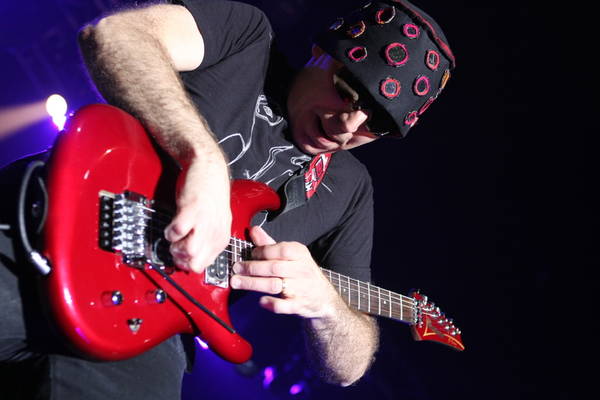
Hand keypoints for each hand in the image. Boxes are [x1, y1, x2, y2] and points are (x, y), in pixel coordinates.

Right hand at [164, 156, 231, 272]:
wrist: (209, 168)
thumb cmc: (210, 194)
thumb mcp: (215, 222)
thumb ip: (206, 239)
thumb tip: (191, 257)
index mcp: (221, 238)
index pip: (204, 266)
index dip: (188, 264)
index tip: (181, 255)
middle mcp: (215, 232)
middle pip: (195, 263)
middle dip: (180, 259)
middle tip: (175, 246)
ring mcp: (204, 221)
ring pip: (189, 251)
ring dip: (175, 247)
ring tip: (174, 235)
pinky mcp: (191, 209)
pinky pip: (178, 231)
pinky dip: (170, 231)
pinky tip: (172, 224)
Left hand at [230, 226, 341, 318]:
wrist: (322, 297)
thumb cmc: (302, 273)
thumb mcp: (291, 255)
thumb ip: (270, 244)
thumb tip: (253, 230)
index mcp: (299, 254)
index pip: (280, 249)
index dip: (262, 251)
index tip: (249, 254)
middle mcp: (301, 270)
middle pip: (274, 267)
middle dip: (251, 268)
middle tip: (236, 268)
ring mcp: (301, 288)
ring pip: (275, 285)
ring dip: (253, 284)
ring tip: (237, 282)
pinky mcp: (299, 305)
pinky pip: (285, 305)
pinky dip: (272, 304)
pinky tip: (261, 301)